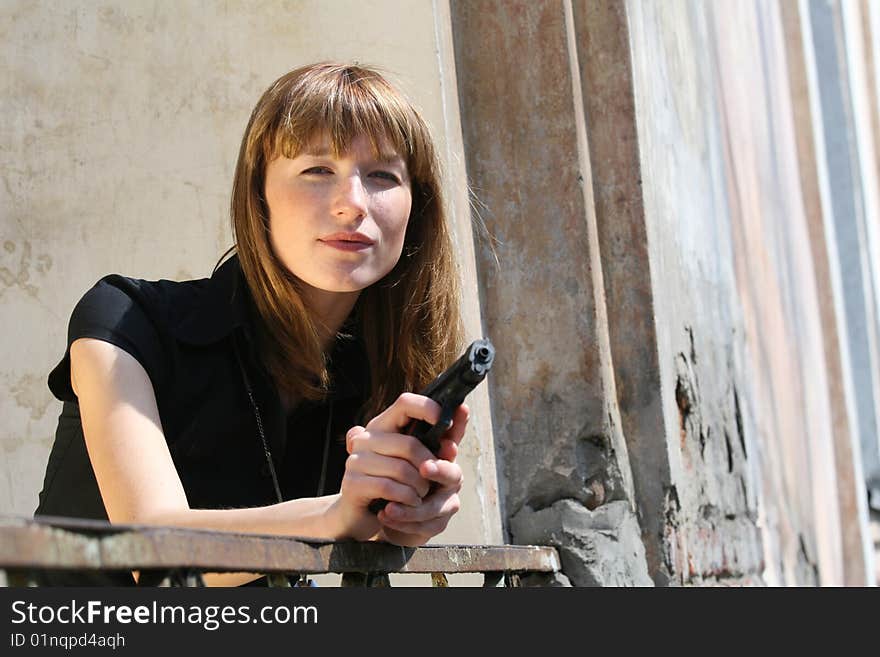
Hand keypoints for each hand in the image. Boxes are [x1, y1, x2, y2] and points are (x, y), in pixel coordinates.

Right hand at [329, 393, 468, 542]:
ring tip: (421, 495)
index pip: (405, 403)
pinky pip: (389, 487)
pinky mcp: (353, 483)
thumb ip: (440, 440)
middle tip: (432, 482)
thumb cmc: (395, 485)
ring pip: (402, 469)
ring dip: (420, 488)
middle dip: (430, 467)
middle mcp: (366, 438)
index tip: (445, 421)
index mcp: (383, 426)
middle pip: (410, 444)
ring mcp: (356, 460)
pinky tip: (410, 503)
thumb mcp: (419, 461)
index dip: (427, 408)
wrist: (363, 515)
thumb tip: (462, 411)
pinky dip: (406, 499)